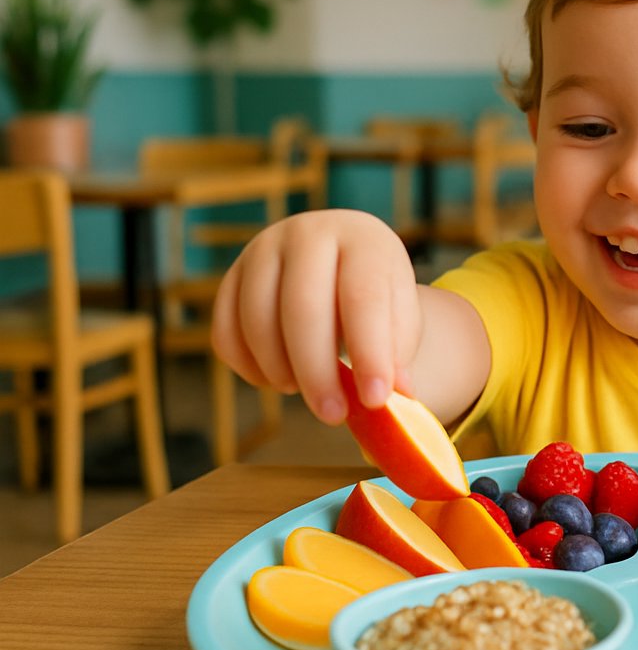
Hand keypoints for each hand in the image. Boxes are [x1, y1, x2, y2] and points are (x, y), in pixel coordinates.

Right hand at [211, 209, 421, 424]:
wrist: (340, 261)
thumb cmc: (376, 296)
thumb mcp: (400, 314)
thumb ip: (399, 351)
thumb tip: (398, 393)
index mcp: (362, 238)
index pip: (363, 297)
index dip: (369, 353)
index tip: (375, 399)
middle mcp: (307, 234)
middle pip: (303, 308)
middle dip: (317, 372)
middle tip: (333, 415)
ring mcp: (262, 250)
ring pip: (257, 320)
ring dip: (280, 370)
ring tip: (307, 392)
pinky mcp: (231, 276)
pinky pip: (226, 330)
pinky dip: (248, 367)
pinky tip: (278, 381)